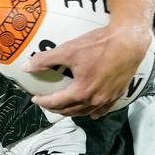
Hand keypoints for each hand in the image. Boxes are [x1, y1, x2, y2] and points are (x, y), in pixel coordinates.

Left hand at [28, 23, 150, 117]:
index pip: (57, 102)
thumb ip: (45, 60)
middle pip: (70, 110)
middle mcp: (95, 100)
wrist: (128, 41)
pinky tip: (91, 112)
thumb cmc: (98, 45)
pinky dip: (93, 112)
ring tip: (64, 107)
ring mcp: (108, 99)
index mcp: (81, 91)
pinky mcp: (118, 94)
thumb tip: (26, 67)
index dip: (43, 102)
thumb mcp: (68, 50)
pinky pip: (103, 109)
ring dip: (72, 111)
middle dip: (55, 109)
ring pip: (86, 112)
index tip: (34, 98)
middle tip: (46, 103)